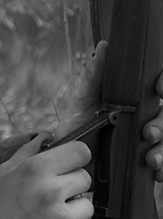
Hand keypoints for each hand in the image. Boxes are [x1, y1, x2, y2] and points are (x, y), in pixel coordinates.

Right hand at [0, 135, 96, 218]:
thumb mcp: (1, 174)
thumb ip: (27, 152)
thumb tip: (47, 136)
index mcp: (35, 169)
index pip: (80, 151)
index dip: (76, 158)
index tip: (69, 166)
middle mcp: (51, 191)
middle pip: (85, 179)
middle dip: (71, 186)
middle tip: (51, 198)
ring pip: (88, 206)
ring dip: (74, 212)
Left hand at [53, 41, 162, 218]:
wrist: (65, 158)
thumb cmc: (76, 124)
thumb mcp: (83, 99)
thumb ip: (95, 75)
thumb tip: (105, 45)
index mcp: (133, 100)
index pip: (157, 89)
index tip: (160, 89)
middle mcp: (143, 118)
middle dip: (162, 124)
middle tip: (148, 133)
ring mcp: (143, 140)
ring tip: (150, 159)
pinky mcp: (141, 160)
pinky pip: (160, 164)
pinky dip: (162, 169)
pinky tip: (156, 173)